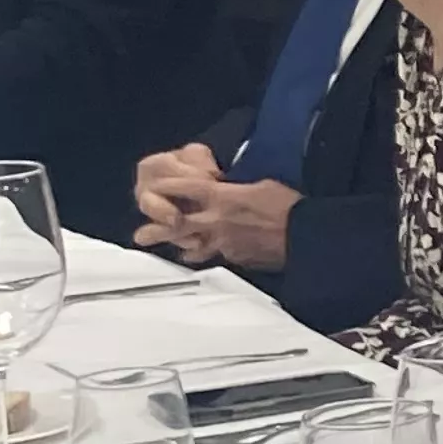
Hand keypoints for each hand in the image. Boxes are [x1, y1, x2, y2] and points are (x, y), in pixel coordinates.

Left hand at [130, 149, 293, 271]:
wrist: (303, 235)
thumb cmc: (287, 205)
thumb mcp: (261, 186)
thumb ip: (238, 190)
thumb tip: (230, 192)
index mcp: (223, 198)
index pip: (188, 189)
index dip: (169, 186)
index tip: (154, 186)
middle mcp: (217, 221)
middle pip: (178, 224)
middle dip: (158, 229)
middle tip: (139, 236)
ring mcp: (224, 243)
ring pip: (194, 246)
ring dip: (181, 247)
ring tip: (171, 252)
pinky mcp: (235, 257)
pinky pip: (217, 255)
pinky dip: (210, 254)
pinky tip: (207, 256)